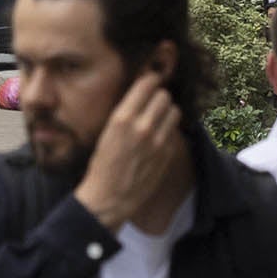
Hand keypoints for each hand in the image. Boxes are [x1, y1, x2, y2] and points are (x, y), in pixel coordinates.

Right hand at [73, 69, 189, 231]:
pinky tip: (159, 135)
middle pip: (164, 96)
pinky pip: (175, 132)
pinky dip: (169, 130)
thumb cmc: (102, 164)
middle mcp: (142, 127)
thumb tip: (140, 96)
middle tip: (154, 101)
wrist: (109, 197)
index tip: (151, 80)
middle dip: (159, 96)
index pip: (147, 85)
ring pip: (174, 112)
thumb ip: (125, 114)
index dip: (150, 80)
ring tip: (159, 116)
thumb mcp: (107, 131)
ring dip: (168, 111)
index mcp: (122, 118)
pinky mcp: (167, 155)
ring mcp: (157, 142)